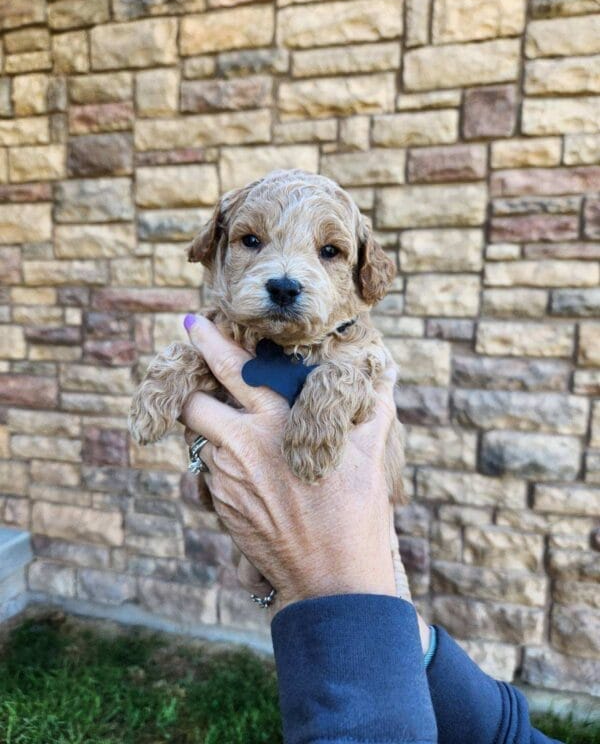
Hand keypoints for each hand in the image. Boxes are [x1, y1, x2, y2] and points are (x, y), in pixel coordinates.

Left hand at [180, 315, 397, 612]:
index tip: (191, 321)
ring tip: (243, 437)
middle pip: (191, 404)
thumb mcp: (370, 452)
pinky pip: (210, 471)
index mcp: (275, 422)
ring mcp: (226, 480)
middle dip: (190, 390)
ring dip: (212, 429)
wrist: (331, 579)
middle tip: (202, 384)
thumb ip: (374, 403)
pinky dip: (222, 462)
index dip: (206, 342)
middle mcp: (241, 446)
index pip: (230, 368)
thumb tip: (384, 370)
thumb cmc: (356, 513)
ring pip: (200, 439)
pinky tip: (254, 474)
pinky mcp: (221, 506)